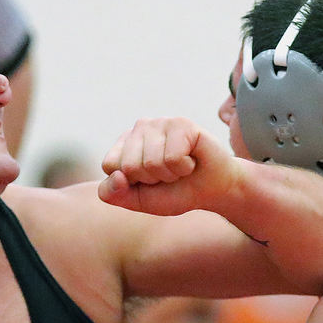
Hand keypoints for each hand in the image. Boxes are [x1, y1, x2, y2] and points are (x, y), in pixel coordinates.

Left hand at [98, 117, 235, 215]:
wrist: (213, 190)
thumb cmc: (175, 192)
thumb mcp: (138, 200)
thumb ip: (114, 194)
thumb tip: (117, 176)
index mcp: (124, 144)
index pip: (110, 166)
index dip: (131, 183)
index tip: (150, 181)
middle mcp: (139, 128)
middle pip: (129, 166)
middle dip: (151, 180)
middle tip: (169, 174)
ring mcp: (160, 122)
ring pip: (151, 163)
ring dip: (170, 174)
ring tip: (181, 168)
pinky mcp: (181, 123)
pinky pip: (173, 157)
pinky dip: (184, 168)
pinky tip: (191, 160)